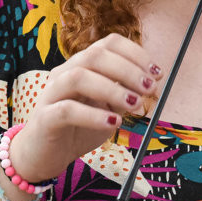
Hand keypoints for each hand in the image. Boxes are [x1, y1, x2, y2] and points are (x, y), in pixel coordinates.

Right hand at [9, 34, 160, 181]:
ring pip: (79, 77)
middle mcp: (64, 73)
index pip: (107, 44)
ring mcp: (51, 93)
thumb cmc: (78, 129)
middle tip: (150, 89)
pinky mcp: (44, 118)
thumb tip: (150, 83)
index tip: (157, 73)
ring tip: (135, 105)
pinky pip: (67, 109)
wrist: (45, 156)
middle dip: (128, 70)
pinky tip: (113, 123)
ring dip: (112, 88)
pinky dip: (94, 115)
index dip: (136, 54)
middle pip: (95, 55)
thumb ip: (125, 94)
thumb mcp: (108, 108)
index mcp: (81, 65)